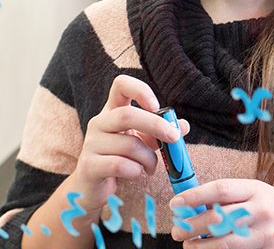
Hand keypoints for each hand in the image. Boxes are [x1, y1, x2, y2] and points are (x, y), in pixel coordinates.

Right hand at [68, 75, 187, 214]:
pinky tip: (136, 173)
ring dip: (149, 158)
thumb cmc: (121, 159)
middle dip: (156, 126)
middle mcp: (98, 122)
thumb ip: (162, 132)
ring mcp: (91, 143)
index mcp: (112, 111)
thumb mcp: (143, 141)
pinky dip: (136, 171)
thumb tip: (184, 126)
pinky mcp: (89, 165)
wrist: (94, 188)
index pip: (121, 85)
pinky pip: (120, 165)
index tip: (156, 106)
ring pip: (130, 145)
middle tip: (174, 138)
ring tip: (150, 167)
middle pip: (127, 114)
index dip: (140, 90)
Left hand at [168, 179, 273, 248]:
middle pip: (218, 217)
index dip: (194, 196)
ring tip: (188, 245)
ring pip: (223, 242)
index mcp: (257, 189)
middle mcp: (261, 209)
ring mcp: (265, 233)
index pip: (220, 190)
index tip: (175, 204)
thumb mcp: (261, 194)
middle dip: (191, 225)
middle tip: (176, 230)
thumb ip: (234, 199)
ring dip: (199, 246)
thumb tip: (196, 204)